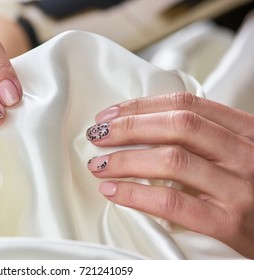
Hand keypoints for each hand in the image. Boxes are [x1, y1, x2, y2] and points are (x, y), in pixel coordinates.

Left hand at [86, 92, 253, 257]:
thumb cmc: (252, 188)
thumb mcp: (238, 152)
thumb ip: (205, 137)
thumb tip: (145, 126)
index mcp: (245, 131)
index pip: (186, 103)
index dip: (141, 106)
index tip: (110, 114)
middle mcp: (244, 154)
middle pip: (177, 125)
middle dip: (128, 127)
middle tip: (97, 135)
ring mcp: (239, 188)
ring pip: (172, 161)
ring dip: (126, 160)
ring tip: (99, 165)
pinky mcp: (229, 223)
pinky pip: (173, 202)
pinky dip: (136, 194)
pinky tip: (113, 191)